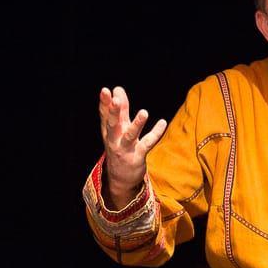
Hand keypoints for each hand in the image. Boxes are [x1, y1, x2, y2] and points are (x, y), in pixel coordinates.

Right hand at [98, 86, 167, 208]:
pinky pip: (147, 144)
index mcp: (108, 132)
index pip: (104, 116)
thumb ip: (119, 110)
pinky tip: (163, 123)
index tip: (105, 90)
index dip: (104, 103)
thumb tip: (117, 88)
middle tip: (115, 99)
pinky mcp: (137, 157)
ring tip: (144, 112)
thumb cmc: (119, 147)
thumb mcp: (117, 129)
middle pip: (112, 124)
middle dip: (113, 112)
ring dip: (137, 124)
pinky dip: (156, 133)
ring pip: (130, 135)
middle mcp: (114, 140)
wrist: (120, 179)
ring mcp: (125, 149)